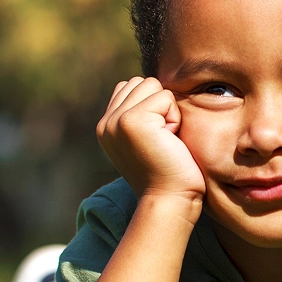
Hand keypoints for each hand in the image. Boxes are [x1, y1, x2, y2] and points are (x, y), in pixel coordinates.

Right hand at [96, 77, 206, 209]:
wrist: (169, 199)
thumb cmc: (169, 172)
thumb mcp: (147, 140)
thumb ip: (141, 114)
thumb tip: (153, 87)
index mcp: (106, 127)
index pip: (131, 87)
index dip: (154, 107)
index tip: (157, 139)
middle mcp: (106, 122)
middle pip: (143, 82)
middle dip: (161, 107)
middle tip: (162, 140)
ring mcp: (116, 120)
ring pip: (153, 86)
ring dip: (168, 111)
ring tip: (165, 140)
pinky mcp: (132, 120)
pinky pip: (165, 97)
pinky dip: (175, 118)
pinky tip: (169, 141)